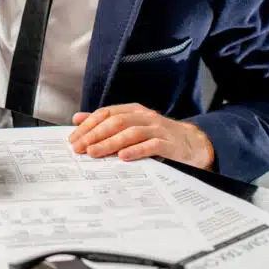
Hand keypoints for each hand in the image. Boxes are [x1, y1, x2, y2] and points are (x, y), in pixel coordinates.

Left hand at [68, 103, 214, 169]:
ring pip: (130, 132)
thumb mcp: (132, 126)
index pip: (106, 113)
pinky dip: (136, 150)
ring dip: (110, 142)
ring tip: (94, 152)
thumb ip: (106, 122)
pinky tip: (123, 157)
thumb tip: (77, 119)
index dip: (88, 125)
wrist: (195, 145)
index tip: (73, 139)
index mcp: (134, 111)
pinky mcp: (170, 144)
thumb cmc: (159, 137)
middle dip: (95, 134)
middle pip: (116, 122)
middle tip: (79, 148)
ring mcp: (158, 129)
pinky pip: (151, 145)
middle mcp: (145, 117)